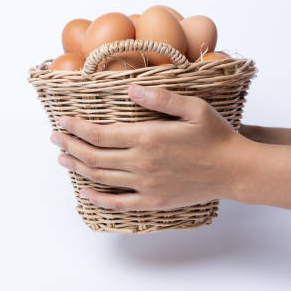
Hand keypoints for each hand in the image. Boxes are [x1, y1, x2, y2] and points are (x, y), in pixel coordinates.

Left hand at [50, 85, 252, 210]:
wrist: (235, 170)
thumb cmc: (216, 136)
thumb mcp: (193, 107)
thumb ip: (160, 97)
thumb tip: (131, 88)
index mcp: (147, 137)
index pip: (100, 133)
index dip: (76, 128)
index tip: (62, 121)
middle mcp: (141, 162)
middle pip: (94, 156)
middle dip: (70, 146)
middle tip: (55, 139)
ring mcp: (146, 184)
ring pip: (101, 177)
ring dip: (78, 168)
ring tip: (63, 159)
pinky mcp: (153, 201)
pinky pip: (119, 203)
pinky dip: (98, 198)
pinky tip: (85, 191)